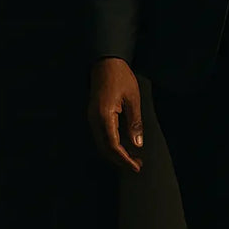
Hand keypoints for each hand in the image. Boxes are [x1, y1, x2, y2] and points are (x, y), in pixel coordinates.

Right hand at [87, 57, 143, 172]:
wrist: (105, 63)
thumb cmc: (121, 78)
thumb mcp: (133, 99)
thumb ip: (134, 123)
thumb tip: (137, 144)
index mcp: (104, 116)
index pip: (113, 146)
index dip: (124, 159)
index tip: (136, 166)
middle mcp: (94, 120)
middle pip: (105, 149)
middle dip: (120, 160)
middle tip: (136, 165)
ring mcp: (91, 118)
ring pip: (101, 144)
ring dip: (115, 153)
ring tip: (131, 158)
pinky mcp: (93, 115)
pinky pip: (100, 136)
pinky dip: (110, 144)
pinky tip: (122, 145)